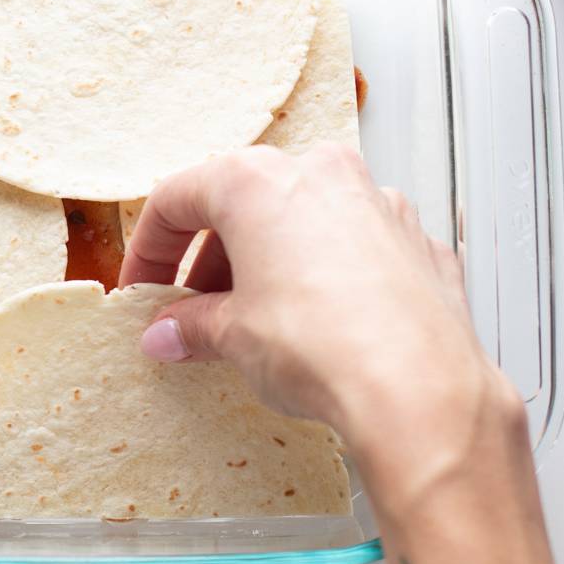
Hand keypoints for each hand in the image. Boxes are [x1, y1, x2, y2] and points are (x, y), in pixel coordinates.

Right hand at [118, 143, 525, 509]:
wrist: (419, 390)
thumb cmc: (324, 347)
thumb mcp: (235, 337)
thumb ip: (195, 326)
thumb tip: (170, 334)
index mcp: (258, 181)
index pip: (178, 199)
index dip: (150, 250)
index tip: (144, 289)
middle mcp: (320, 174)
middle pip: (244, 204)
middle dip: (213, 260)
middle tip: (195, 312)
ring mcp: (377, 202)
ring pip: (305, 220)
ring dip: (272, 263)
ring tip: (256, 322)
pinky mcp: (417, 241)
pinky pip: (357, 247)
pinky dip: (330, 274)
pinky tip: (322, 323)